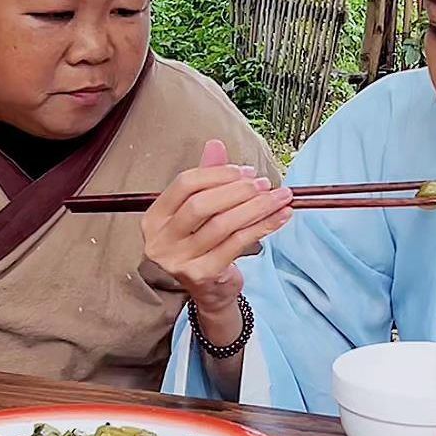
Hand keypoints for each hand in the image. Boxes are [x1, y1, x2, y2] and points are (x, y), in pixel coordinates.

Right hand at [142, 140, 292, 313]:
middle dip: (237, 190)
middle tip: (263, 183)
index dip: (217, 174)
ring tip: (279, 197)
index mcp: (154, 219)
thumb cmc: (203, 244)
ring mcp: (179, 261)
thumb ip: (206, 178)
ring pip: (223, 225)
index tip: (245, 171)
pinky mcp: (203, 275)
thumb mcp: (200, 210)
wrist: (209, 291)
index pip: (184, 185)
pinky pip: (238, 244)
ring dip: (256, 207)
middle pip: (201, 205)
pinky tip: (280, 216)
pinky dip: (263, 226)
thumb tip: (215, 144)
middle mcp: (160, 241)